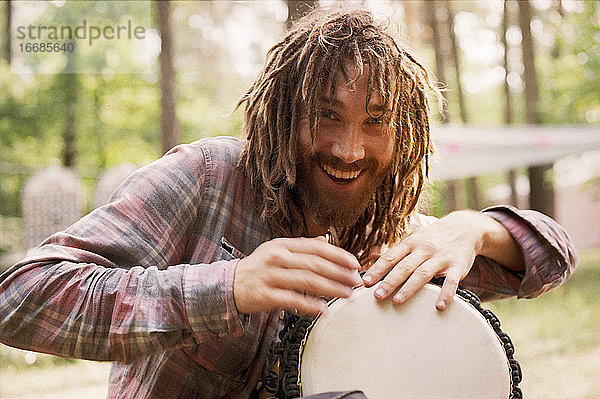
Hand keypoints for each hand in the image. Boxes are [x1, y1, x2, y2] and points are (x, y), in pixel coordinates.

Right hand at [234, 236, 361, 315]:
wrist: (228, 285)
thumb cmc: (258, 268)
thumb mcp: (276, 250)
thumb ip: (301, 246)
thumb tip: (325, 240)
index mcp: (282, 244)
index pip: (316, 247)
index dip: (338, 255)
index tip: (354, 263)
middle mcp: (276, 257)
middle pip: (315, 264)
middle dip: (339, 273)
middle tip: (356, 281)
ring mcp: (270, 276)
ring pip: (306, 281)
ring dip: (331, 288)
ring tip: (347, 294)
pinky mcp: (264, 295)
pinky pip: (292, 300)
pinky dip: (309, 305)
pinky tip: (323, 308)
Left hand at [362, 211, 501, 310]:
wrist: (465, 227)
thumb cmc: (434, 237)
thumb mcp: (414, 238)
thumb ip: (396, 251)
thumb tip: (372, 258)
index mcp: (411, 243)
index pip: (390, 257)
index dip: (376, 270)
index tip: (364, 282)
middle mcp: (424, 249)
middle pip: (404, 267)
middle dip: (389, 281)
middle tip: (377, 295)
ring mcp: (441, 258)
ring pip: (423, 273)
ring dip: (410, 288)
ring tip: (397, 301)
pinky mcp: (458, 266)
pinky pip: (451, 282)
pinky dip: (445, 294)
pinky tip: (439, 305)